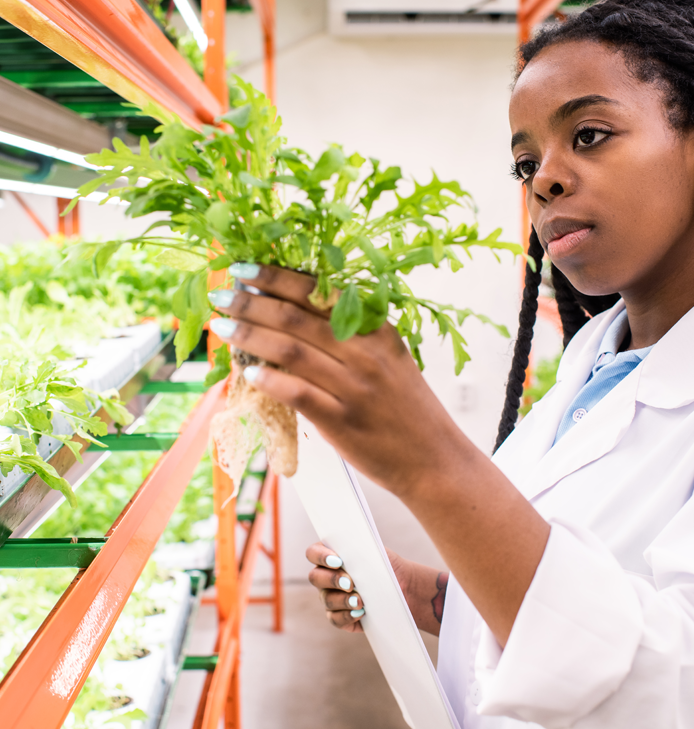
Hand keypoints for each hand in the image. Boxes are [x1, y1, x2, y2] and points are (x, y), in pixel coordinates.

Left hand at [209, 264, 478, 498]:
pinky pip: (298, 393)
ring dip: (251, 334)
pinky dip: (270, 380)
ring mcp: (354, 387)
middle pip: (297, 317)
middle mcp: (365, 353)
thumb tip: (298, 316)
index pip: (319, 293)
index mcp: (377, 331)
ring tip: (224, 325)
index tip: (246, 269)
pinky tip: (249, 371)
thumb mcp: (392, 359)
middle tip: (223, 293)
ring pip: (291, 350)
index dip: (277, 278)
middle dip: (253, 301)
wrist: (434, 459)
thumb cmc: (408, 408)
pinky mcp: (342, 421)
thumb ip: (354, 336)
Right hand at [306, 541, 448, 635]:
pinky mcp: (339, 617)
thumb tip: (348, 548)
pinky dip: (347, 615)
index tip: (338, 560)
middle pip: (315, 577)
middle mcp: (326, 577)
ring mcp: (331, 597)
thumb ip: (358, 549)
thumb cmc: (385, 565)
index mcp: (330, 556)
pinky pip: (335, 619)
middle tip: (350, 583)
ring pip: (326, 599)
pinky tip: (360, 612)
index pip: (313, 553)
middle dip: (332, 579)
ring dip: (342, 599)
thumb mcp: (374, 552)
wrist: (402, 588)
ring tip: (360, 600)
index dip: (321, 556)